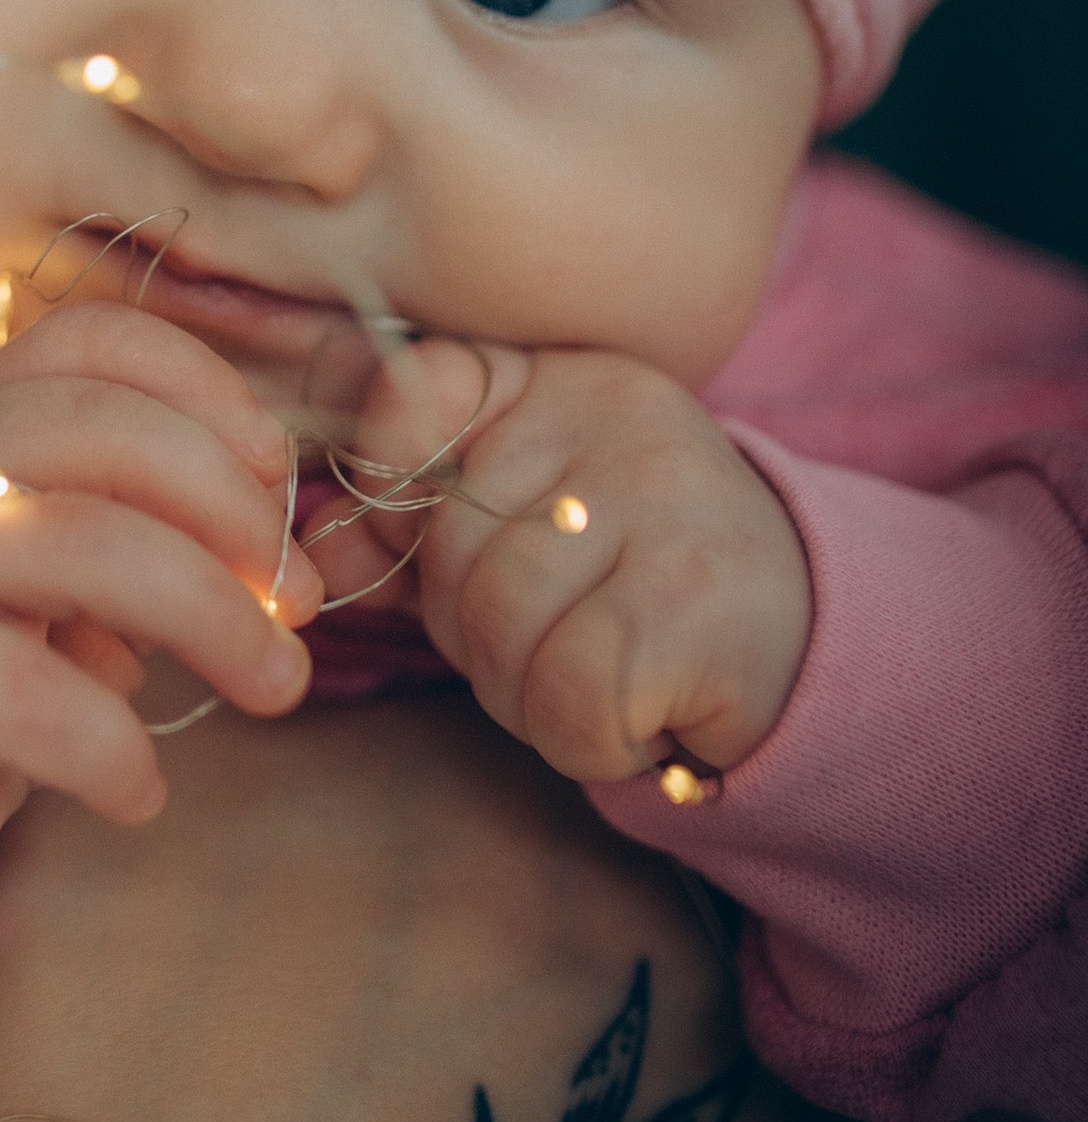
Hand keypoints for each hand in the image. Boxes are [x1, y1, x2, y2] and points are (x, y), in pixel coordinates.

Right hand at [0, 300, 310, 1053]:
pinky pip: (40, 698)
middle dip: (235, 514)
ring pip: (92, 548)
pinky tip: (138, 791)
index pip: (94, 341)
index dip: (205, 385)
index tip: (275, 471)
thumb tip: (283, 560)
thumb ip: (143, 532)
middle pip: (110, 432)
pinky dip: (118, 749)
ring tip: (275, 687)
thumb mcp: (48, 573)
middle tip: (299, 604)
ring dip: (218, 620)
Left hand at [319, 339, 810, 782]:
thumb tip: (311, 559)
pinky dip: (585, 740)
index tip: (410, 540)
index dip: (390, 474)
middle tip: (553, 645)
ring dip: (527, 695)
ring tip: (598, 680)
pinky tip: (639, 717)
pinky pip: (567, 697)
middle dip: (474, 632)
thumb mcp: (521, 533)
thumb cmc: (633, 586)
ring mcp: (669, 501)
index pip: (422, 384)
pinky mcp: (699, 601)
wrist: (810, 649)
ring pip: (500, 627)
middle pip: (450, 545)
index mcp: (565, 382)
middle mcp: (620, 420)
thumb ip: (412, 532)